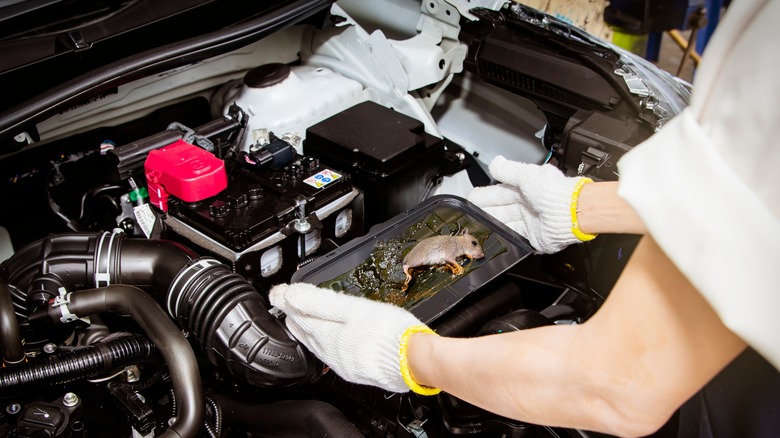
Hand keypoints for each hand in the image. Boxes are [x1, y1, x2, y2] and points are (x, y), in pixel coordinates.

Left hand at [269, 283, 439, 394]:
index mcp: (328, 336)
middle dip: (295, 318)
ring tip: (302, 322)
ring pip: (318, 345)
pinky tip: (332, 342)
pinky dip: (326, 344)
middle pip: (305, 332)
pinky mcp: (359, 371)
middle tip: (286, 306)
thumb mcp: (353, 308)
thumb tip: (291, 294)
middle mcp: (332, 354)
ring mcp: (345, 364)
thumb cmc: (389, 333)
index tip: (277, 294)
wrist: (414, 362)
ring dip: (309, 331)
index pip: (299, 315)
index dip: (287, 301)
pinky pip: (334, 355)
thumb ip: (320, 301)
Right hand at [467, 156, 595, 253]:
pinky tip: (494, 237)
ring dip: (492, 225)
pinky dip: (504, 238)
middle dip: (483, 211)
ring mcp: (529, 222)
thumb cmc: (554, 192)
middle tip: (470, 213)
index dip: (484, 195)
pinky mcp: (533, 238)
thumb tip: (495, 162)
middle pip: (499, 209)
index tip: (471, 198)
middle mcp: (527, 205)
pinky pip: (515, 239)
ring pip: (504, 224)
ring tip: (478, 226)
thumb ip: (508, 170)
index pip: (499, 192)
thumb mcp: (526, 174)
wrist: (571, 213)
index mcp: (525, 188)